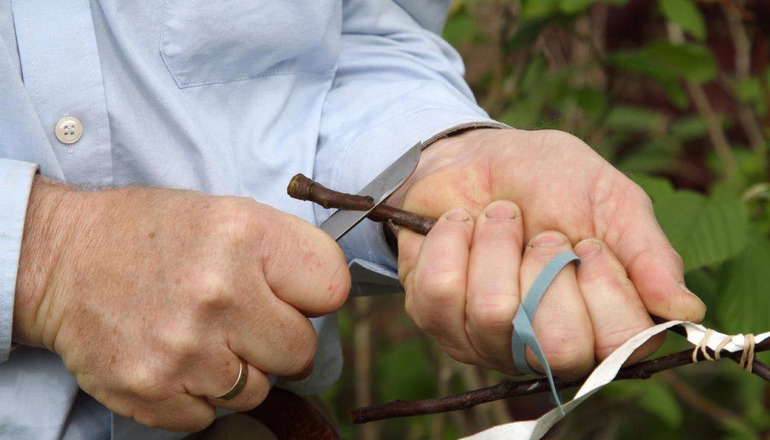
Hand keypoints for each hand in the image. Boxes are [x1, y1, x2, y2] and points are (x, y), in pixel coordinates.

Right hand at [14, 178, 349, 430]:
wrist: (63, 260)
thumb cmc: (151, 234)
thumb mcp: (226, 214)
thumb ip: (283, 256)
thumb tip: (327, 299)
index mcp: (246, 235)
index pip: (334, 288)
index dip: (316, 295)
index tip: (295, 295)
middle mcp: (220, 292)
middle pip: (302, 352)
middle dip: (278, 340)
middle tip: (244, 320)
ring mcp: (186, 348)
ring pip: (258, 391)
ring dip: (237, 371)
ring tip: (202, 335)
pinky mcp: (153, 391)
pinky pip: (210, 415)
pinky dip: (197, 395)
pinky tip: (175, 357)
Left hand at [392, 128, 705, 377]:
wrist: (475, 156)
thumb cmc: (549, 179)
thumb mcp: (611, 201)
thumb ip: (648, 254)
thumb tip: (685, 309)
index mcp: (597, 324)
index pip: (618, 346)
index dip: (605, 287)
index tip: (587, 241)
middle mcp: (542, 347)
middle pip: (558, 346)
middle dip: (548, 266)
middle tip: (541, 233)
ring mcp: (484, 339)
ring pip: (494, 313)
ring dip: (498, 243)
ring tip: (500, 219)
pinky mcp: (435, 319)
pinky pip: (441, 290)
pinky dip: (453, 239)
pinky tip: (461, 226)